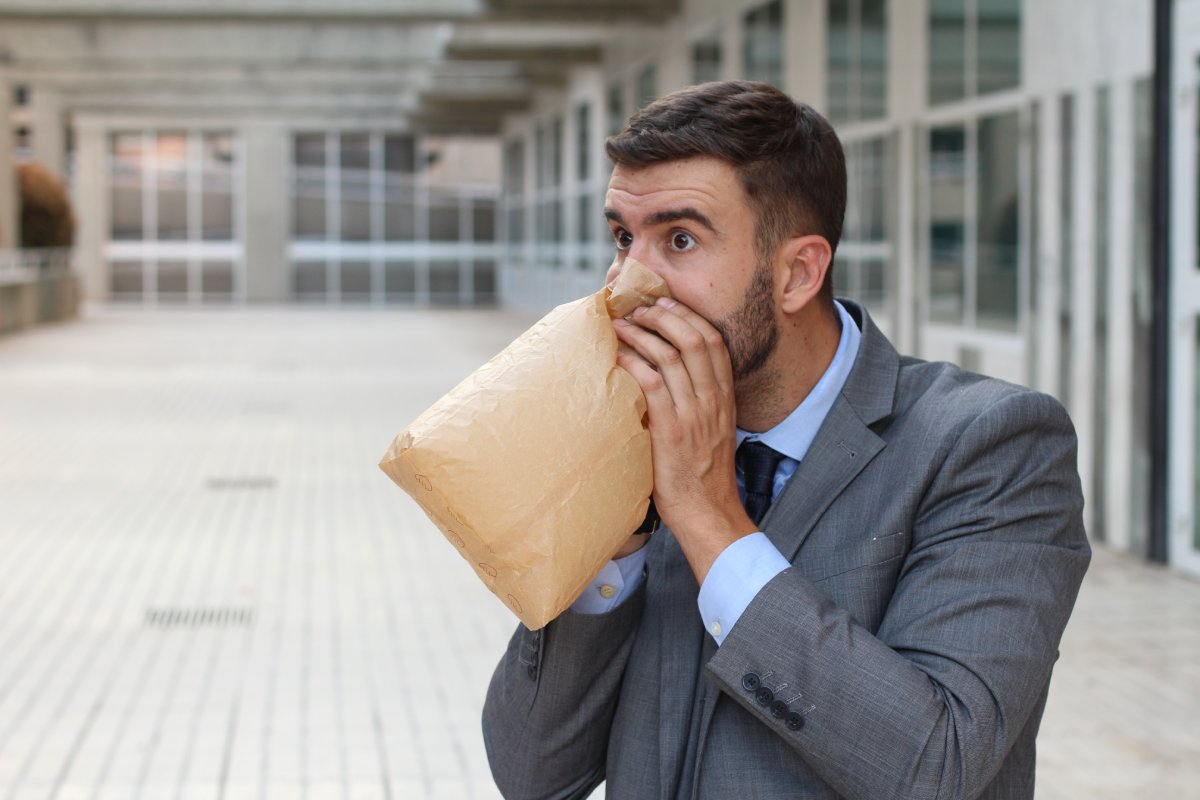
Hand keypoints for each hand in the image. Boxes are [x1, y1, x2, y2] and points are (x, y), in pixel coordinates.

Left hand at [613, 297, 756, 582]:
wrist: (707, 512)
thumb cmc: (702, 475)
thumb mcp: (712, 431)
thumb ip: (699, 403)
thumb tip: (670, 377)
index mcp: (725, 398)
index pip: (715, 343)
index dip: (689, 317)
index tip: (666, 305)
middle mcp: (712, 401)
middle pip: (694, 340)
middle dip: (665, 316)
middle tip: (639, 309)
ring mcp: (693, 415)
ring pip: (670, 356)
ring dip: (643, 334)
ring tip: (622, 325)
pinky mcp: (671, 431)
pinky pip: (652, 384)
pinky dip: (634, 363)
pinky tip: (618, 357)